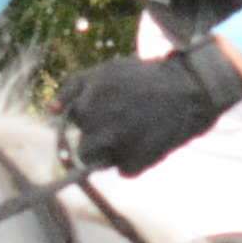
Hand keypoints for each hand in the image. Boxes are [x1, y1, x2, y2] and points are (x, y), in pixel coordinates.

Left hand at [58, 38, 241, 174]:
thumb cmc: (143, 79)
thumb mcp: (105, 72)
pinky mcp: (136, 164)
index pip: (72, 121)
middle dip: (97, 137)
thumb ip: (73, 88)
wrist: (189, 90)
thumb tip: (52, 111)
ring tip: (133, 133)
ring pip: (98, 161)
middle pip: (83, 146)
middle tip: (122, 122)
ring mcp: (118, 148)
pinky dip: (133, 160)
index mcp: (89, 102)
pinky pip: (123, 170)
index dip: (88, 115)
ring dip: (111, 151)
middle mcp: (100, 127)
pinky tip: (147, 141)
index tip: (107, 108)